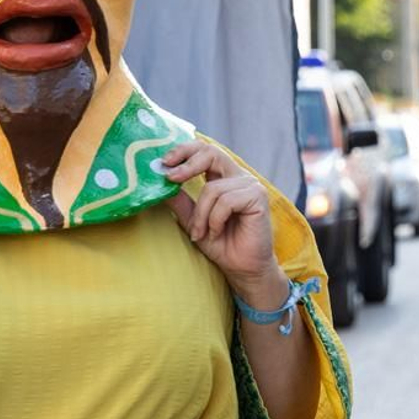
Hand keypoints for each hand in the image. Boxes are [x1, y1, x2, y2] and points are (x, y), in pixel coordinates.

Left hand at [163, 140, 282, 300]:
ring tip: (201, 233)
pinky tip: (217, 232)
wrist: (242, 267)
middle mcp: (237, 176)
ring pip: (212, 189)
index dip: (184, 151)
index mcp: (223, 176)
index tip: (164, 162)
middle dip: (187, 164)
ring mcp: (250, 185)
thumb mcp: (192, 220)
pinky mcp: (258, 197)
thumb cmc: (221, 243)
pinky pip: (226, 201)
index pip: (204, 151)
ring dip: (200, 215)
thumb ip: (180, 201)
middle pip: (211, 153)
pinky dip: (215, 220)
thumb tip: (160, 182)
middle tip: (170, 177)